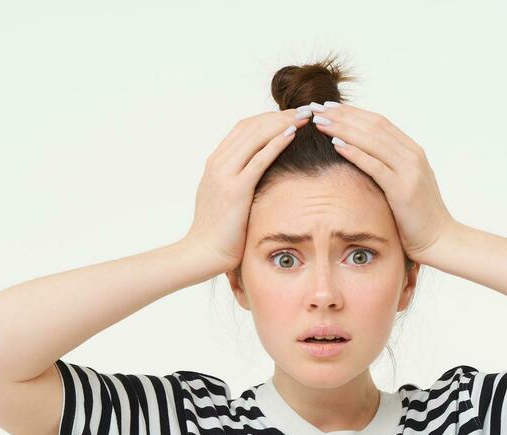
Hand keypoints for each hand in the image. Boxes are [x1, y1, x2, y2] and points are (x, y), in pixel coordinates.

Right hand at [181, 107, 309, 276]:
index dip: (268, 118)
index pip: (244, 128)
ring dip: (282, 123)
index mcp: (216, 163)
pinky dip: (276, 143)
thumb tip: (257, 176)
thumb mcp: (225, 198)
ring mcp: (225, 175)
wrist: (203, 253)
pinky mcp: (235, 190)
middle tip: (304, 110)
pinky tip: (293, 134)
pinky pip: (258, 159)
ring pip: (255, 137)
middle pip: (251, 126)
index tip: (290, 116)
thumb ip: (237, 181)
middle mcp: (218, 164)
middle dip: (279, 115)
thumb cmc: (218, 232)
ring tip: (304, 116)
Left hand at [309, 104, 457, 263]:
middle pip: (373, 126)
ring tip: (320, 122)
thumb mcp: (405, 185)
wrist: (440, 240)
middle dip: (344, 116)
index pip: (379, 123)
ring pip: (372, 140)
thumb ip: (390, 168)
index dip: (353, 113)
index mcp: (413, 151)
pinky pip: (374, 165)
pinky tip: (335, 144)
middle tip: (318, 109)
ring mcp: (409, 171)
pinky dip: (354, 152)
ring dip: (343, 128)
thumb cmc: (418, 217)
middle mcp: (412, 155)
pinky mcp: (402, 189)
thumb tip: (363, 158)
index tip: (330, 107)